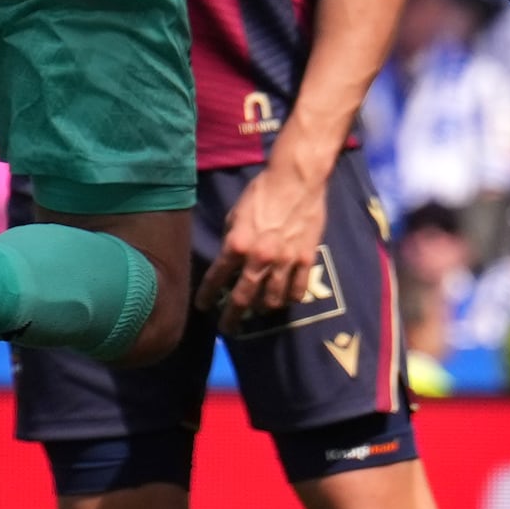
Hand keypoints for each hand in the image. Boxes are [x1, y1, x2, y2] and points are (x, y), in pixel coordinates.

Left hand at [208, 151, 328, 319]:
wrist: (296, 180)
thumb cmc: (261, 192)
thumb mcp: (236, 214)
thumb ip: (231, 239)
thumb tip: (228, 259)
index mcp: (237, 245)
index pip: (217, 278)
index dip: (207, 296)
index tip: (203, 307)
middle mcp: (259, 258)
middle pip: (243, 299)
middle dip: (232, 317)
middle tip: (227, 328)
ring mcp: (285, 262)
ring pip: (272, 300)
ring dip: (262, 310)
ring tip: (257, 312)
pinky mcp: (306, 260)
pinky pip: (297, 290)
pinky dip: (289, 298)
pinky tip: (284, 299)